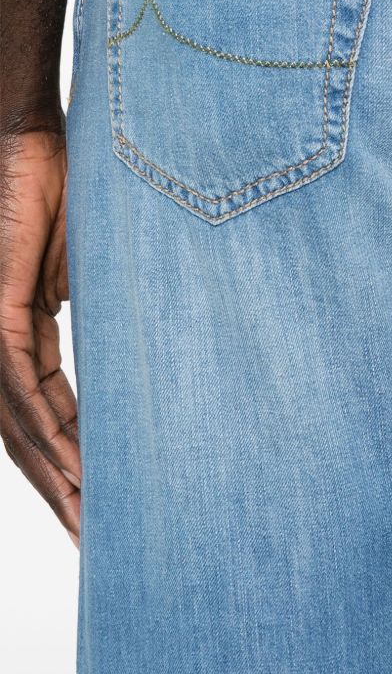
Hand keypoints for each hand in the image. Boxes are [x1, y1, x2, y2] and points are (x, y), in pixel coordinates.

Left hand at [0, 130, 79, 544]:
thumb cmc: (57, 185)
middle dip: (59, 489)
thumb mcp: (83, 259)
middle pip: (26, 433)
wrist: (30, 136)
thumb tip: (97, 326)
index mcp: (22, 329)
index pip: (44, 410)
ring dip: (55, 475)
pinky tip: (74, 464)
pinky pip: (21, 383)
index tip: (100, 499)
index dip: (69, 458)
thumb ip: (80, 300)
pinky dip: (48, 429)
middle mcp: (1, 339)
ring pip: (18, 422)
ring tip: (88, 519)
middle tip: (92, 538)